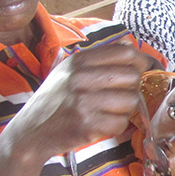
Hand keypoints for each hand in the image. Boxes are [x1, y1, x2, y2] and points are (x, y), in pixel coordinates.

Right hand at [6, 43, 156, 159]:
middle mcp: (80, 77)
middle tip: (124, 96)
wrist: (30, 132)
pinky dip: (117, 126)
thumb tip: (129, 43)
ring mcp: (83, 101)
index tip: (144, 71)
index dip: (142, 61)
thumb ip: (99, 57)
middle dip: (134, 88)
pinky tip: (103, 124)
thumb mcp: (69, 70)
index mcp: (79, 60)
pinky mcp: (86, 124)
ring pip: (131, 100)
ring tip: (111, 111)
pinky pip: (121, 122)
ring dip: (127, 109)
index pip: (126, 52)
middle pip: (132, 76)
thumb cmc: (54, 100)